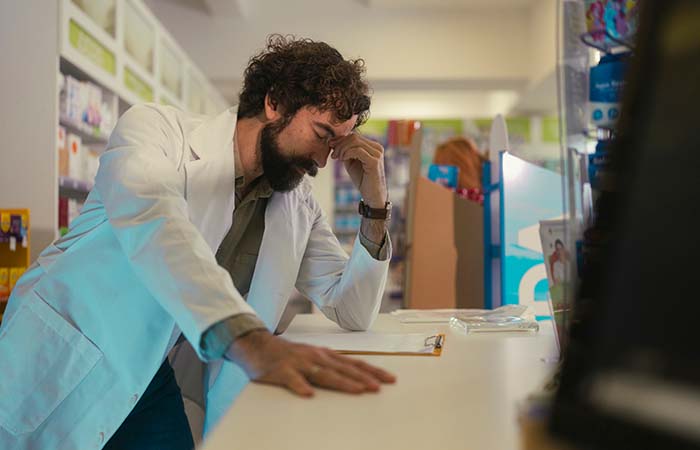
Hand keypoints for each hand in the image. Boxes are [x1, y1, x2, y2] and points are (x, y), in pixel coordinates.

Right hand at [225, 329, 395, 396]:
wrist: (258, 346)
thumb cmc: (289, 355)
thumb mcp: (314, 356)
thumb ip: (332, 366)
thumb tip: (356, 377)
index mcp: (325, 354)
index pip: (354, 362)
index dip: (372, 370)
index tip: (390, 379)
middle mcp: (316, 356)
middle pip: (344, 369)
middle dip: (363, 378)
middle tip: (380, 387)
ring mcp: (300, 363)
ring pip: (324, 374)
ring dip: (342, 382)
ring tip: (358, 390)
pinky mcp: (282, 371)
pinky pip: (293, 380)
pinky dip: (301, 386)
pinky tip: (309, 394)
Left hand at [330, 133, 386, 207]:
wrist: (372, 196)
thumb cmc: (362, 180)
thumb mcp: (351, 163)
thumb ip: (345, 152)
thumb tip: (334, 142)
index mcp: (373, 146)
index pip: (354, 136)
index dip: (341, 139)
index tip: (330, 146)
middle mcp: (377, 147)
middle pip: (354, 137)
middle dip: (340, 144)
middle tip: (333, 155)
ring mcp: (377, 154)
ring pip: (355, 142)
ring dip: (342, 149)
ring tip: (337, 158)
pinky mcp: (374, 161)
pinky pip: (357, 151)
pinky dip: (347, 153)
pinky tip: (342, 160)